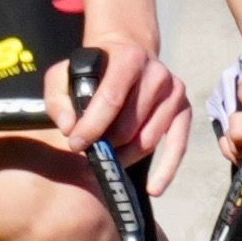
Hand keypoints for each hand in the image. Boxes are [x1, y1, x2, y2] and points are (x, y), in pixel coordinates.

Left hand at [59, 26, 188, 193]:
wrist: (127, 52)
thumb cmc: (94, 69)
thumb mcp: (65, 73)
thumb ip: (57, 98)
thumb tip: (69, 127)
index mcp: (129, 58)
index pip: (112, 99)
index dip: (92, 126)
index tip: (76, 145)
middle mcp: (157, 73)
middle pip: (130, 126)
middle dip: (107, 145)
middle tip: (91, 152)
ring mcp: (174, 91)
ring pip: (148, 140)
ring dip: (125, 156)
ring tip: (109, 158)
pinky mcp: (184, 108)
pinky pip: (178, 145)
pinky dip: (167, 170)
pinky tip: (154, 188)